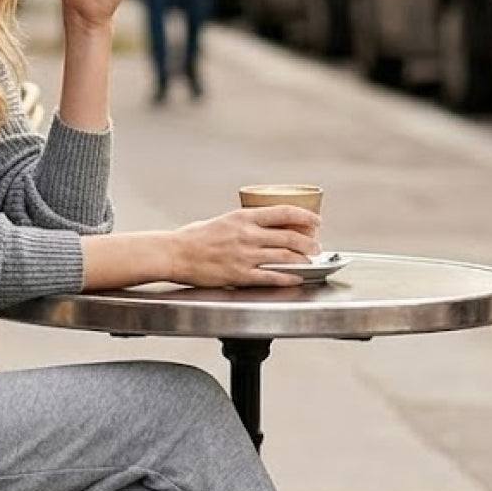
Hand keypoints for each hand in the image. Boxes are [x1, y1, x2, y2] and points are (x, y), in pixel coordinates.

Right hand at [168, 207, 320, 287]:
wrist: (174, 254)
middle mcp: (247, 234)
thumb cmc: (193, 238)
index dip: (306, 216)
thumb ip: (242, 224)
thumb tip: (260, 227)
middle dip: (309, 242)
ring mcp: (244, 255)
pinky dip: (287, 278)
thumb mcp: (222, 220)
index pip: (284, 211)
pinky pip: (270, 277)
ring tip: (310, 262)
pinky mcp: (239, 274)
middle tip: (317, 246)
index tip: (317, 221)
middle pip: (290, 236)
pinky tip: (296, 279)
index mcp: (243, 217)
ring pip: (284, 257)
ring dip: (302, 260)